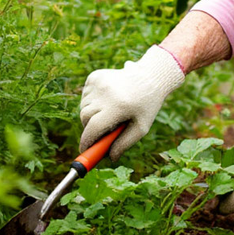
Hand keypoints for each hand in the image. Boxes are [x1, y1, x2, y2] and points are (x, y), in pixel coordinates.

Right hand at [79, 45, 185, 160]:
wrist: (150, 77)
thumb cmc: (147, 105)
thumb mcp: (141, 128)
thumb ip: (124, 143)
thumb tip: (109, 158)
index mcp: (118, 106)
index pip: (94, 128)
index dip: (87, 142)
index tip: (85, 150)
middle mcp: (105, 93)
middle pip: (85, 118)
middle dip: (89, 128)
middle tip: (101, 132)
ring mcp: (99, 82)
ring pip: (84, 107)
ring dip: (90, 115)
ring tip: (107, 114)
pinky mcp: (95, 76)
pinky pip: (85, 95)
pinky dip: (90, 101)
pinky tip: (105, 101)